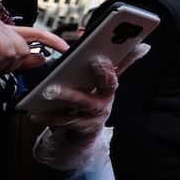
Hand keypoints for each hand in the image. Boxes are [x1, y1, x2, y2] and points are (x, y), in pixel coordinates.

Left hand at [30, 44, 150, 166]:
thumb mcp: (106, 83)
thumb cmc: (94, 101)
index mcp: (110, 85)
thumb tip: (144, 47)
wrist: (86, 132)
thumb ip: (121, 63)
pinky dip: (49, 117)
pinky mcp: (81, 128)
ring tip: (48, 91)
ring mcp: (95, 115)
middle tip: (80, 69)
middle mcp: (106, 100)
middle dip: (97, 74)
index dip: (108, 67)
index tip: (98, 59)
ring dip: (67, 97)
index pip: (114, 72)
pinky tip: (36, 113)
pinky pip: (65, 121)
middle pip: (102, 87)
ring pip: (82, 104)